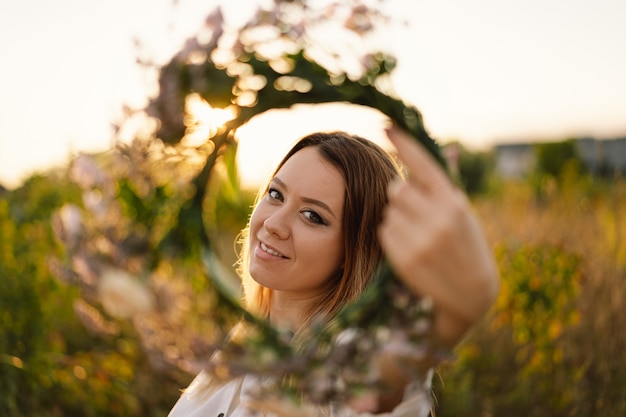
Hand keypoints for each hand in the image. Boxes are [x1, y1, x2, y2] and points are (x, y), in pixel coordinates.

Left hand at [378, 126, 498, 346]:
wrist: (471, 294)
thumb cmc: (467, 246)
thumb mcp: (464, 212)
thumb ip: (447, 183)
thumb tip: (445, 148)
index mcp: (454, 202)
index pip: (423, 164)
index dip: (403, 143)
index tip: (386, 125)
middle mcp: (438, 218)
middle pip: (396, 188)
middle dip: (402, 195)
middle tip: (417, 210)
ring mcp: (420, 240)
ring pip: (389, 210)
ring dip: (397, 216)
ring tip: (418, 232)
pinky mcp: (405, 258)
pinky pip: (384, 232)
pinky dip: (393, 234)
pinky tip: (411, 245)